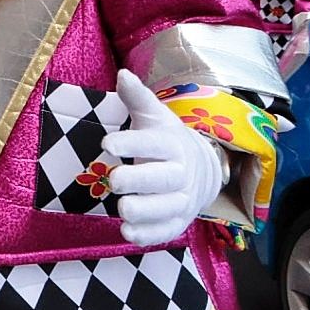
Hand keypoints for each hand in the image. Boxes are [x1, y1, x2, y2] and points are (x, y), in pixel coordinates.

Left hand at [103, 70, 225, 245]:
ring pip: (168, 208)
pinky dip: (149, 235)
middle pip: (164, 179)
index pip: (154, 144)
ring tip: (122, 208)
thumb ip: (137, 99)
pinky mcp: (177, 222)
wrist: (202, 170)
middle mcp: (181, 174)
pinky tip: (127, 232)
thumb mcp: (154, 117)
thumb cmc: (167, 141)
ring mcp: (182, 200)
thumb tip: (122, 75)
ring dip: (145, 210)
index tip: (106, 144)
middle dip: (140, 180)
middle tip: (114, 180)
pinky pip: (167, 231)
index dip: (132, 144)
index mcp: (173, 145)